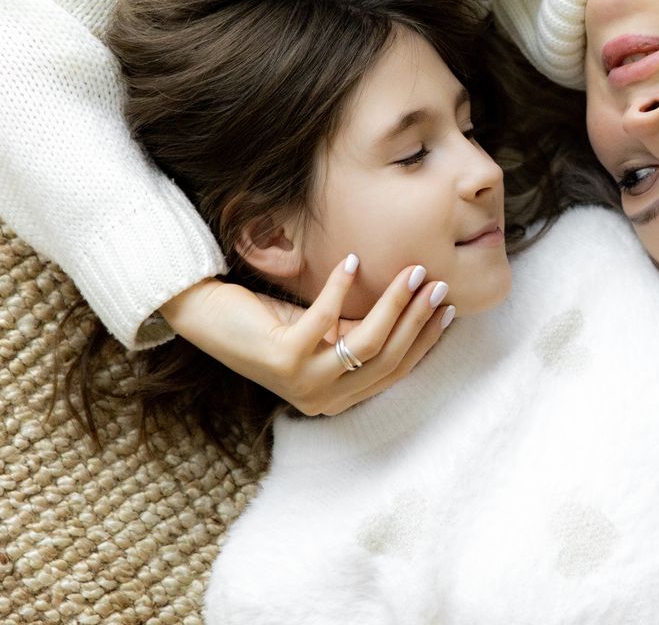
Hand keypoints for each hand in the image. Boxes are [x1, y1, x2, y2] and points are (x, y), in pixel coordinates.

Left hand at [159, 258, 453, 415]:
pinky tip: (353, 260)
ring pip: (367, 342)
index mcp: (338, 398)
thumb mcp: (326, 331)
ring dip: (393, 303)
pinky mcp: (283, 359)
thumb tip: (415, 303)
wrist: (210, 319)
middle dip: (418, 318)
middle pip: (388, 357)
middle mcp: (323, 399)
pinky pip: (327, 319)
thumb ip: (361, 331)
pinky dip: (343, 287)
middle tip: (436, 283)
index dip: (425, 339)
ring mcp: (303, 383)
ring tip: (410, 271)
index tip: (447, 308)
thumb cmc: (271, 323)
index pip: (396, 370)